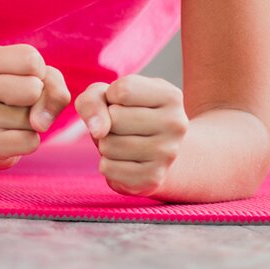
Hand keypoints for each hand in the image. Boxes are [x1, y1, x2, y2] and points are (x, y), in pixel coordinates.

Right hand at [0, 44, 70, 169]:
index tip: (21, 79)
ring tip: (10, 119)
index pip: (31, 59)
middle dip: (37, 99)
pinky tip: (8, 136)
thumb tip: (40, 124)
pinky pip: (30, 142)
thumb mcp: (37, 77)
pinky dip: (28, 141)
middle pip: (33, 88)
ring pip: (33, 119)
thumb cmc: (16, 96)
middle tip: (18, 102)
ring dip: (32, 122)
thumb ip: (53, 85)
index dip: (39, 73)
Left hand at [74, 75, 189, 196]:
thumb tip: (99, 130)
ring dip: (105, 143)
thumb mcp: (105, 95)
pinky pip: (108, 168)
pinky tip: (124, 160)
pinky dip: (107, 163)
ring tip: (123, 142)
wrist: (150, 151)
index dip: (110, 97)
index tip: (123, 104)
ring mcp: (168, 154)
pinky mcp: (154, 178)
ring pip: (109, 144)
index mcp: (170, 96)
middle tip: (122, 127)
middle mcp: (176, 124)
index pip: (122, 91)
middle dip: (107, 122)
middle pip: (115, 118)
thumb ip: (93, 101)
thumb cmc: (124, 114)